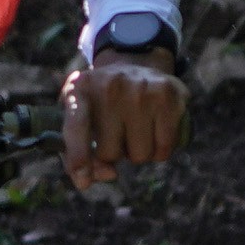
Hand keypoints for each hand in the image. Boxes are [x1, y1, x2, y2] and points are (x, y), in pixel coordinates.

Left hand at [60, 48, 184, 193]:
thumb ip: (79, 154)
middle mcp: (109, 85)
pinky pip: (163, 149)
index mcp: (79, 88)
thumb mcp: (80, 117)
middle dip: (114, 152)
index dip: (78, 155)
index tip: (83, 180)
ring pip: (139, 155)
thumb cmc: (101, 103)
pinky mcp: (167, 95)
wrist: (135, 65)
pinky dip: (159, 150)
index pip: (76, 126)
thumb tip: (108, 174)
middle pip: (110, 153)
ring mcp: (140, 88)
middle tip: (118, 132)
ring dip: (138, 152)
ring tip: (136, 129)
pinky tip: (155, 131)